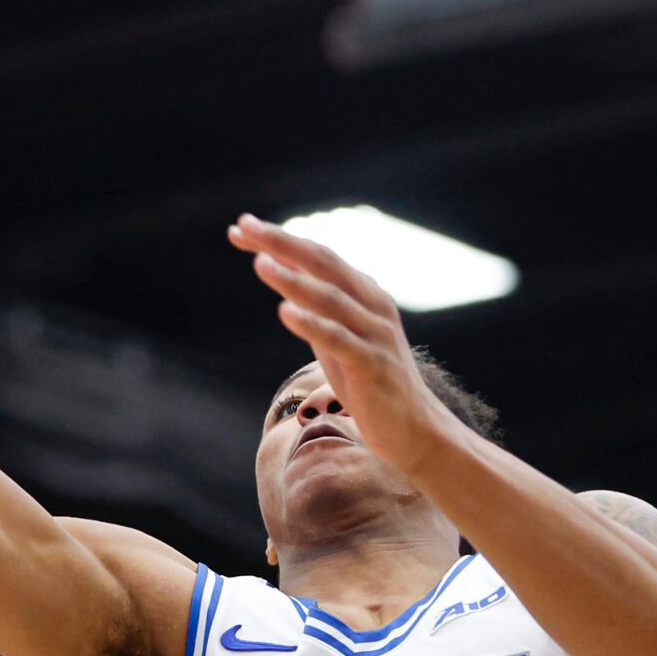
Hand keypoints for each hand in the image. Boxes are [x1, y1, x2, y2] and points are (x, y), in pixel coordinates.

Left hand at [229, 213, 460, 474]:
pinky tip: (283, 312)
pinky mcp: (372, 364)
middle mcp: (372, 305)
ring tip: (259, 263)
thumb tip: (279, 273)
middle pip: (323, 263)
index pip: (318, 255)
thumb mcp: (337, 335)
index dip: (279, 239)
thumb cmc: (370, 380)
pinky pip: (339, 339)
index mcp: (365, 292)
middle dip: (282, 242)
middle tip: (245, 226)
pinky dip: (311, 323)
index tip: (241, 227)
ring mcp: (375, 334)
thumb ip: (314, 305)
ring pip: (330, 297)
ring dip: (292, 279)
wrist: (415, 429)